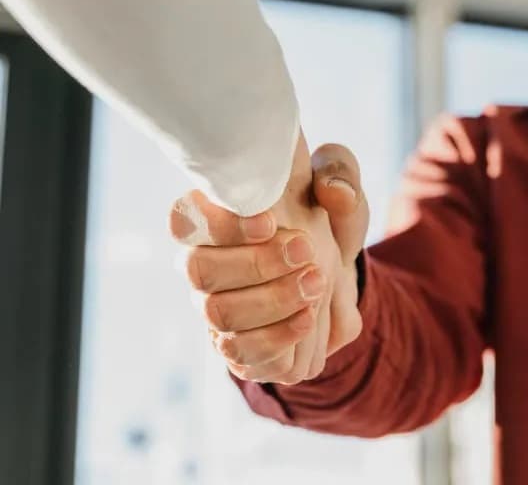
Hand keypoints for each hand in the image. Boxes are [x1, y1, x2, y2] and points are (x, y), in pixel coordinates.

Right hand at [169, 134, 369, 383]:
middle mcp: (205, 266)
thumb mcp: (340, 190)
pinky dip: (278, 337)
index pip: (185, 219)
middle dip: (256, 263)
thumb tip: (335, 192)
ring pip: (218, 313)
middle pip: (197, 270)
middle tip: (307, 252)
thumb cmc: (327, 225)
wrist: (342, 281)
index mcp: (216, 219)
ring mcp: (217, 310)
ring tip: (316, 283)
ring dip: (272, 299)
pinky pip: (240, 353)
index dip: (219, 223)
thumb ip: (340, 174)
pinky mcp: (238, 348)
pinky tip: (308, 317)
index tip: (270, 222)